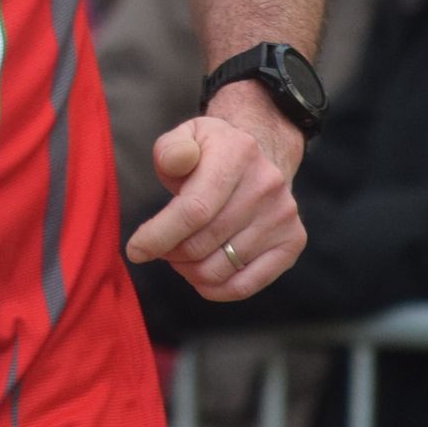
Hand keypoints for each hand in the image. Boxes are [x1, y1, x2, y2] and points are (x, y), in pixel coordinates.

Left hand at [125, 83, 306, 298]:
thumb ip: (171, 149)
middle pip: (203, 243)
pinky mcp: (292, 241)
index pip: (194, 209)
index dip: (159, 236)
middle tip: (160, 248)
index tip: (135, 250)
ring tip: (180, 255)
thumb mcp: (186, 137)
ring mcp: (283, 216)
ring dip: (189, 271)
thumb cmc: (211, 154)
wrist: (260, 156)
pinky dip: (215, 289)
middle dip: (170, 253)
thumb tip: (176, 161)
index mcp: (237, 153)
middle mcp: (267, 185)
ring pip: (220, 269)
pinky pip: (246, 285)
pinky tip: (200, 276)